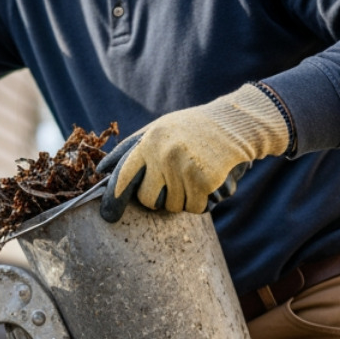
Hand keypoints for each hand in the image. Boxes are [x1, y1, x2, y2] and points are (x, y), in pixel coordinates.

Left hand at [98, 84, 288, 222]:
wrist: (237, 122)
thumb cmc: (194, 128)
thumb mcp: (160, 128)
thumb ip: (133, 148)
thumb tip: (103, 170)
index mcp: (149, 141)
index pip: (123, 175)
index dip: (114, 198)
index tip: (108, 216)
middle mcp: (163, 154)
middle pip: (149, 200)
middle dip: (160, 198)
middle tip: (176, 181)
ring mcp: (184, 168)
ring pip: (174, 207)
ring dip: (185, 198)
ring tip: (196, 174)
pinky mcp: (205, 181)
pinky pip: (196, 208)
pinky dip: (203, 201)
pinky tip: (210, 181)